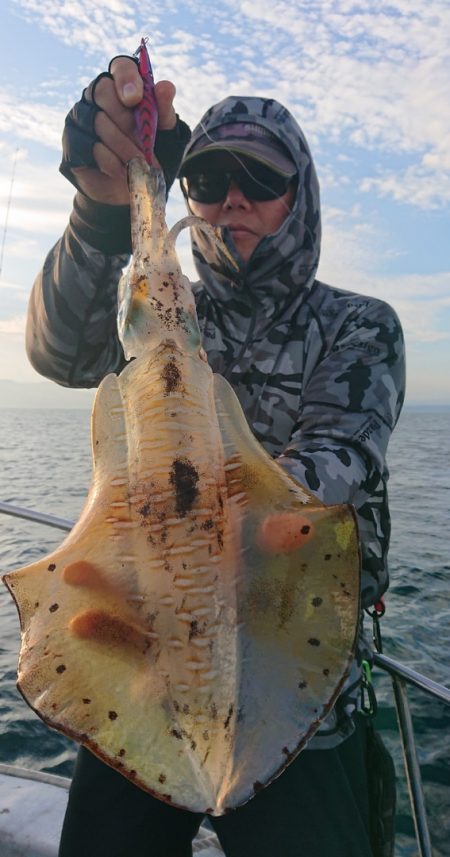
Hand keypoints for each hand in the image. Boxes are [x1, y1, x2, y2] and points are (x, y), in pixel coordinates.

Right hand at [62, 57, 176, 204]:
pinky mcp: (72, 141)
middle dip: (127, 121)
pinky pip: (88, 144)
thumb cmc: (150, 157)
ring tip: (137, 164)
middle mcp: (97, 97)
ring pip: (96, 120)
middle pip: (103, 91)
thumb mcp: (165, 138)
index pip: (121, 66)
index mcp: (123, 88)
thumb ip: (164, 113)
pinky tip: (122, 172)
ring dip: (122, 145)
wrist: (131, 192)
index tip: (136, 100)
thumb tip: (166, 86)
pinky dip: (109, 160)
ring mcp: (80, 117)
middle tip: (144, 146)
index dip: (126, 78)